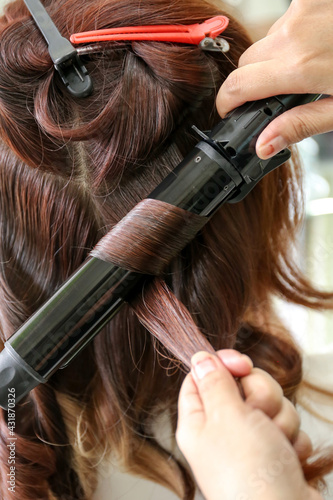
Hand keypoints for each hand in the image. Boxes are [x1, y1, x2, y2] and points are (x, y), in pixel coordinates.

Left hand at [176, 350, 321, 499]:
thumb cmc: (249, 472)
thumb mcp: (225, 416)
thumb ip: (215, 382)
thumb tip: (199, 357)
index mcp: (199, 421)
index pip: (202, 377)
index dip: (222, 364)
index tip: (241, 364)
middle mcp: (222, 430)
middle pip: (241, 385)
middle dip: (259, 394)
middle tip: (258, 414)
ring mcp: (250, 442)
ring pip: (269, 404)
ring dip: (278, 419)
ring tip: (274, 442)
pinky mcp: (275, 452)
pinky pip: (286, 426)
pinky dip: (290, 439)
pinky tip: (286, 457)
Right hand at [216, 0, 332, 158]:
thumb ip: (299, 125)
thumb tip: (264, 145)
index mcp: (300, 67)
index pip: (237, 85)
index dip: (227, 102)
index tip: (230, 110)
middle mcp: (295, 32)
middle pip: (248, 63)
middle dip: (254, 82)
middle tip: (280, 94)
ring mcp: (302, 8)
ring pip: (268, 40)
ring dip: (277, 57)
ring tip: (310, 66)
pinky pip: (286, 20)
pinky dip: (294, 36)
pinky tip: (317, 44)